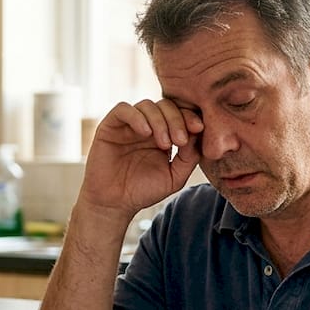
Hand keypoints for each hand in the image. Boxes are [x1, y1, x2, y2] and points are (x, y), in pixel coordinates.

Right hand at [79, 99, 202, 220]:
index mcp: (164, 134)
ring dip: (160, 120)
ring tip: (164, 144)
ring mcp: (128, 125)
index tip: (199, 128)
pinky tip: (145, 133)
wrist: (114, 204)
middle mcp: (147, 126)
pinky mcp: (110, 126)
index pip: (180, 114)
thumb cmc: (143, 191)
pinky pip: (123, 109)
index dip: (190, 117)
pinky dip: (137, 117)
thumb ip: (189, 157)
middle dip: (177, 119)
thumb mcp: (175, 177)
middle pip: (166, 105)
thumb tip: (198, 134)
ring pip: (147, 105)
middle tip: (180, 140)